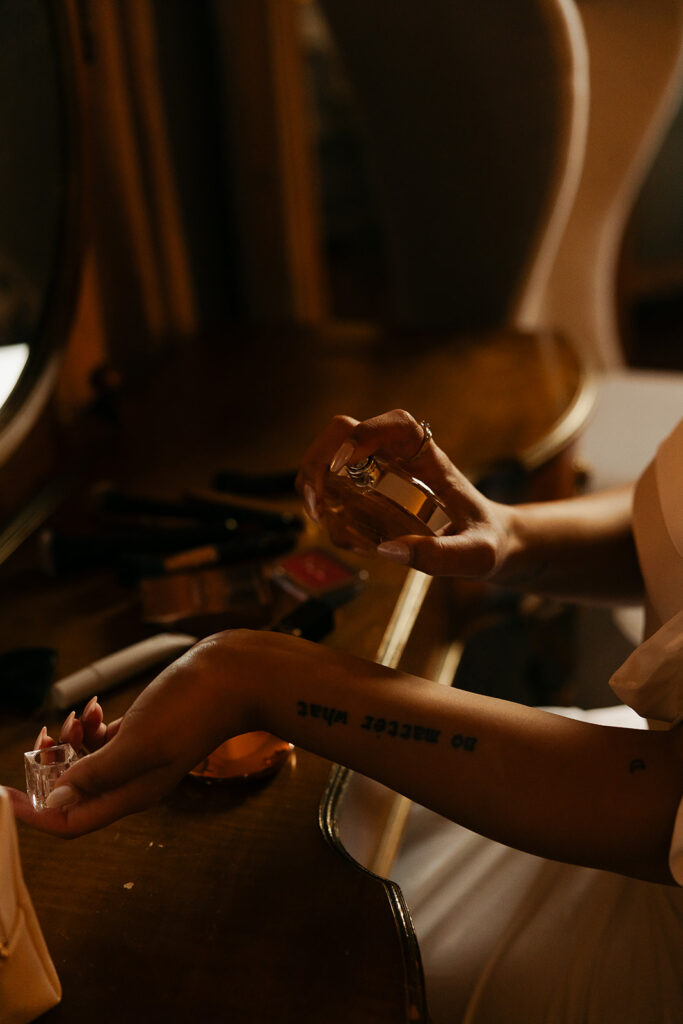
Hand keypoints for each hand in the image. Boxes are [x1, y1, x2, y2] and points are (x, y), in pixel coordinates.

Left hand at [7, 639, 245, 837]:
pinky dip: (89, 727)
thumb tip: (57, 799)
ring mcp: (139, 756)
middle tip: (39, 741)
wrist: (234, 677)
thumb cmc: (192, 708)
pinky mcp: (146, 731)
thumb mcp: (140, 741)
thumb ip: (98, 772)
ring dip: (68, 743)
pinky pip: (103, 741)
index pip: (70, 821)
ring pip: (86, 764)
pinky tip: (91, 708)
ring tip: (73, 717)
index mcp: (131, 793)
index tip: (5, 795)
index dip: (34, 814)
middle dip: (48, 771)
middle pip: (73, 794)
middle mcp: (133, 781)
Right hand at [297, 408, 512, 577]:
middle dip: (319, 459)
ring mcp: (382, 473)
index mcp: (430, 462)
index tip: (344, 464)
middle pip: (346, 431)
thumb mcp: (476, 556)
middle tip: (316, 502)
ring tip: (319, 517)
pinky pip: (334, 484)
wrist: (490, 542)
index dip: (367, 432)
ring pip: (331, 454)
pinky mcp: (370, 491)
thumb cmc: (487, 541)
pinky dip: (322, 502)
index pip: (398, 424)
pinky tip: (335, 529)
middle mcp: (400, 459)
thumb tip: (388, 550)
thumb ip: (441, 556)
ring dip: (313, 480)